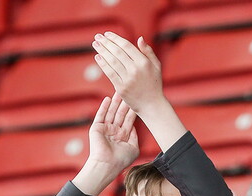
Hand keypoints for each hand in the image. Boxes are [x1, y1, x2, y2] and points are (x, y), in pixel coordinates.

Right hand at [72, 94, 138, 195]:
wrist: (107, 165)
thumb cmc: (120, 160)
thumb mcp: (133, 148)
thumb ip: (135, 136)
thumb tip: (135, 127)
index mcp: (123, 135)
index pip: (129, 119)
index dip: (133, 110)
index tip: (138, 100)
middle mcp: (114, 131)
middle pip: (120, 113)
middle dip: (125, 103)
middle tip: (129, 91)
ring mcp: (105, 129)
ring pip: (111, 112)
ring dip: (115, 102)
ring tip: (119, 91)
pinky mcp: (96, 128)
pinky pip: (100, 115)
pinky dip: (104, 107)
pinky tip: (108, 99)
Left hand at [92, 32, 186, 151]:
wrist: (152, 105)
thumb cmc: (154, 84)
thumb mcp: (156, 66)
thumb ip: (148, 51)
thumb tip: (140, 38)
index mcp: (144, 62)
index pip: (126, 46)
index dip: (115, 39)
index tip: (107, 34)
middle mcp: (135, 70)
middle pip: (117, 52)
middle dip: (106, 43)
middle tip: (98, 36)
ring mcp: (128, 79)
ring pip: (112, 62)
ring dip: (102, 51)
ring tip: (95, 44)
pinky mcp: (121, 88)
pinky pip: (110, 74)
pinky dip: (103, 64)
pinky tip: (97, 57)